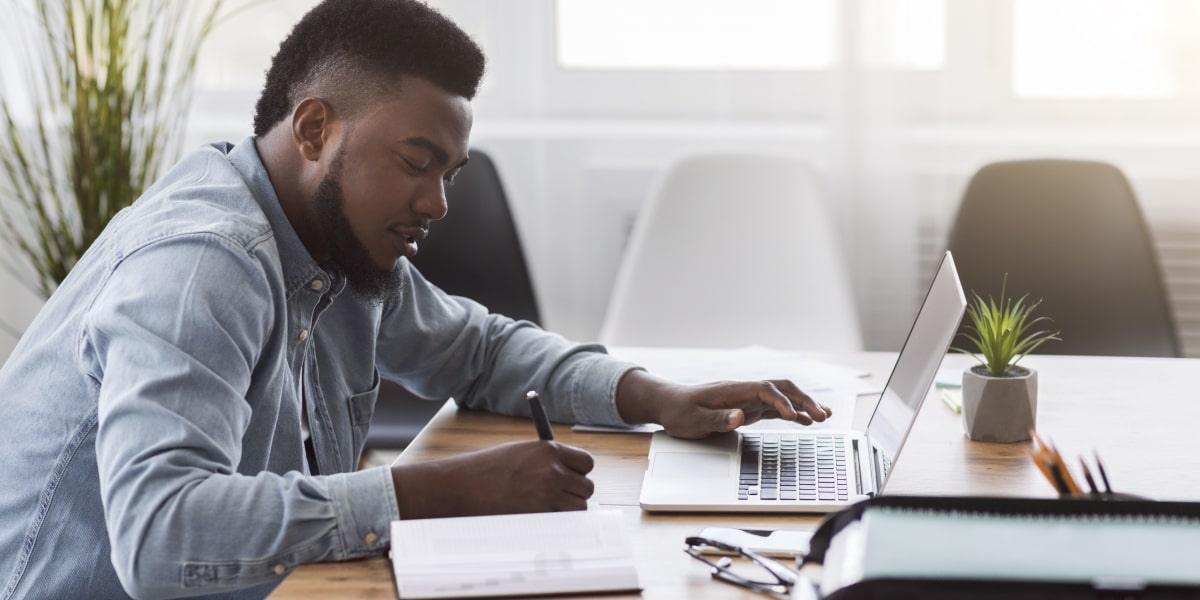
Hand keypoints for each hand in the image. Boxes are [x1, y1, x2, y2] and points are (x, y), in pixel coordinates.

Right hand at [391, 440, 594, 518]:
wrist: (462, 487)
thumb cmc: (488, 470)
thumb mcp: (521, 453)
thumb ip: (548, 460)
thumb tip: (571, 473)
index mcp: (549, 450)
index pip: (587, 463)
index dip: (579, 472)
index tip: (571, 477)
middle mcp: (553, 471)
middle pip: (587, 488)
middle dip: (575, 493)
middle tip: (558, 496)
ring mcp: (548, 495)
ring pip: (579, 508)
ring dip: (567, 510)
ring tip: (545, 507)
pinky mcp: (540, 516)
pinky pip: (563, 523)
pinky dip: (556, 523)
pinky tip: (538, 517)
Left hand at [616, 370, 831, 438]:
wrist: (668, 404)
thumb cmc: (678, 411)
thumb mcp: (693, 419)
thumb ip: (717, 418)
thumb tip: (741, 416)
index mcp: (732, 390)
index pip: (764, 389)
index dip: (781, 401)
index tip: (793, 416)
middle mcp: (744, 391)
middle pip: (781, 388)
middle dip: (803, 400)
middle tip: (823, 415)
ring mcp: (747, 399)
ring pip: (782, 396)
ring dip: (803, 404)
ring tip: (824, 416)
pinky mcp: (747, 409)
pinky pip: (774, 408)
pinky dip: (791, 413)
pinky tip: (805, 421)